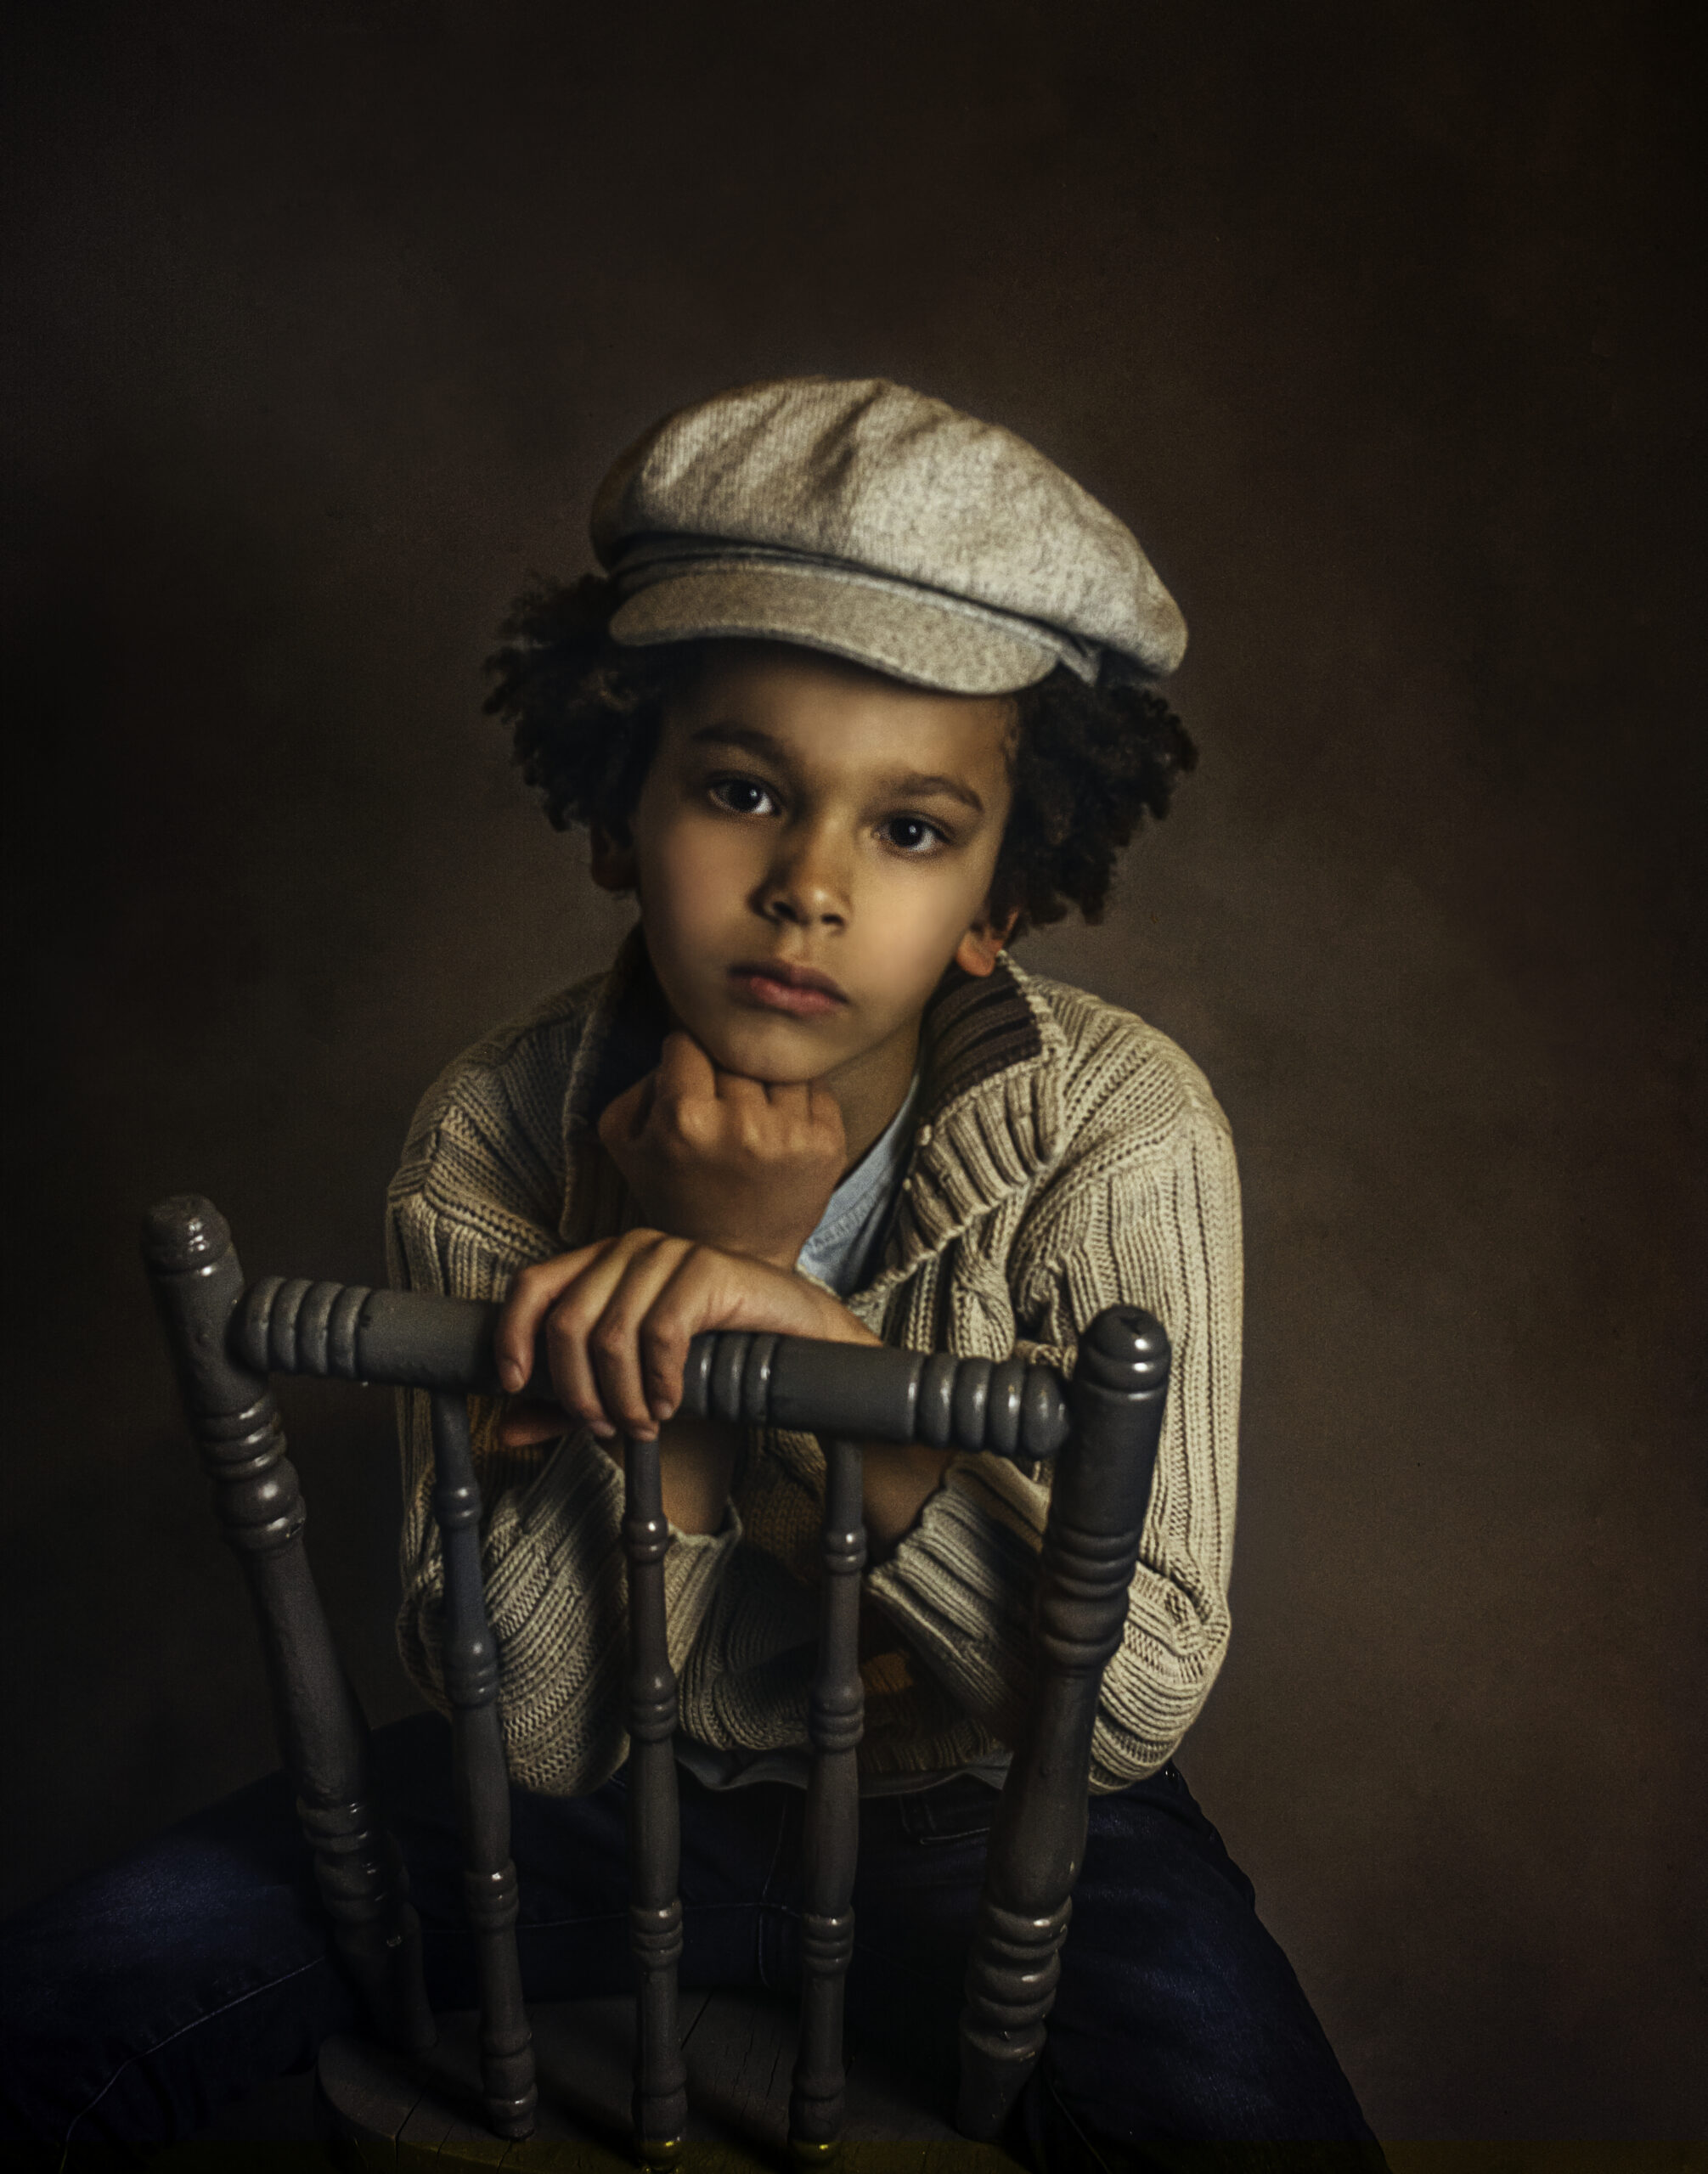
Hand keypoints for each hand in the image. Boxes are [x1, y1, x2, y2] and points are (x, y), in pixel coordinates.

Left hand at [494, 1229, 876, 1444]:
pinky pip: (660, 1334)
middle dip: (578, 1390)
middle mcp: (630, 1248)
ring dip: (622, 1397)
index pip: (532, 1285)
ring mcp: (668, 1253)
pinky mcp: (705, 1268)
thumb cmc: (711, 1355)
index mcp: (602, 1262)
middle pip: (567, 1321)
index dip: (513, 1335)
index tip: (515, 1386)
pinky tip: (673, 1402)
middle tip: (607, 1427)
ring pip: (610, 1335)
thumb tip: (506, 1431)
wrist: (797, 1337)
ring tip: (645, 1424)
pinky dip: (659, 1382)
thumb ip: (568, 1403)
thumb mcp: (629, 1383)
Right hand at [597, 1030, 845, 1267]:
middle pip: (734, 1052)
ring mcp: (789, 1134)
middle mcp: (741, 1123)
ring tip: (750, 1119)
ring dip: (764, 1082)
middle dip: (723, 1072)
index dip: (683, 1059)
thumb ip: (642, 1079)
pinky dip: (797, 1099)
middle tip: (719, 1106)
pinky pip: (814, 1086)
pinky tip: (779, 1129)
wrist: (733, 1256)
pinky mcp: (827, 1143)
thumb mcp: (626, 1140)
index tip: (686, 1083)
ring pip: (776, 1065)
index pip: (687, 1041)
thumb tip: (681, 1041)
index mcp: (684, 1118)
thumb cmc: (674, 1192)